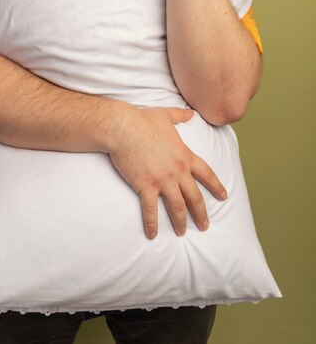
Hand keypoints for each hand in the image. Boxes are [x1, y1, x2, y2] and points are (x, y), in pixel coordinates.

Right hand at [109, 106, 226, 238]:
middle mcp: (177, 170)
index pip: (206, 174)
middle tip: (205, 225)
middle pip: (195, 197)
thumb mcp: (166, 115)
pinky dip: (152, 224)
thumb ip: (181, 116)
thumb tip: (191, 112)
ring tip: (182, 232)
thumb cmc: (143, 120)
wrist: (123, 128)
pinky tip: (152, 234)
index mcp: (184, 155)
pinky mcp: (145, 185)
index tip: (223, 197)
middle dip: (201, 213)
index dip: (216, 186)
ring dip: (180, 222)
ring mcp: (162, 180)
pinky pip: (151, 210)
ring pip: (177, 206)